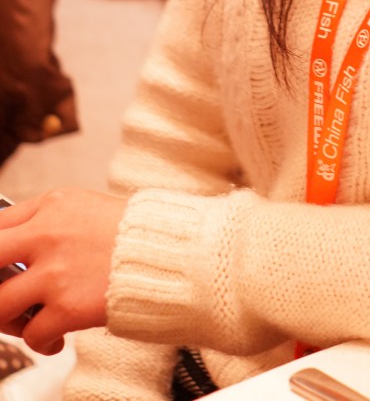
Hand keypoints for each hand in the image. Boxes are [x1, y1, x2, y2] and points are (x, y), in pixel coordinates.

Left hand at [0, 188, 125, 354]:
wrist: (175, 253)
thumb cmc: (136, 232)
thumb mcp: (86, 207)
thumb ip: (49, 221)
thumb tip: (16, 249)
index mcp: (53, 205)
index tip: (3, 268)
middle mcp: (48, 235)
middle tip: (6, 294)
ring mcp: (56, 273)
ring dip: (9, 321)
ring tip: (27, 322)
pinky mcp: (68, 308)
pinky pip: (32, 335)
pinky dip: (42, 342)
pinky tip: (56, 338)